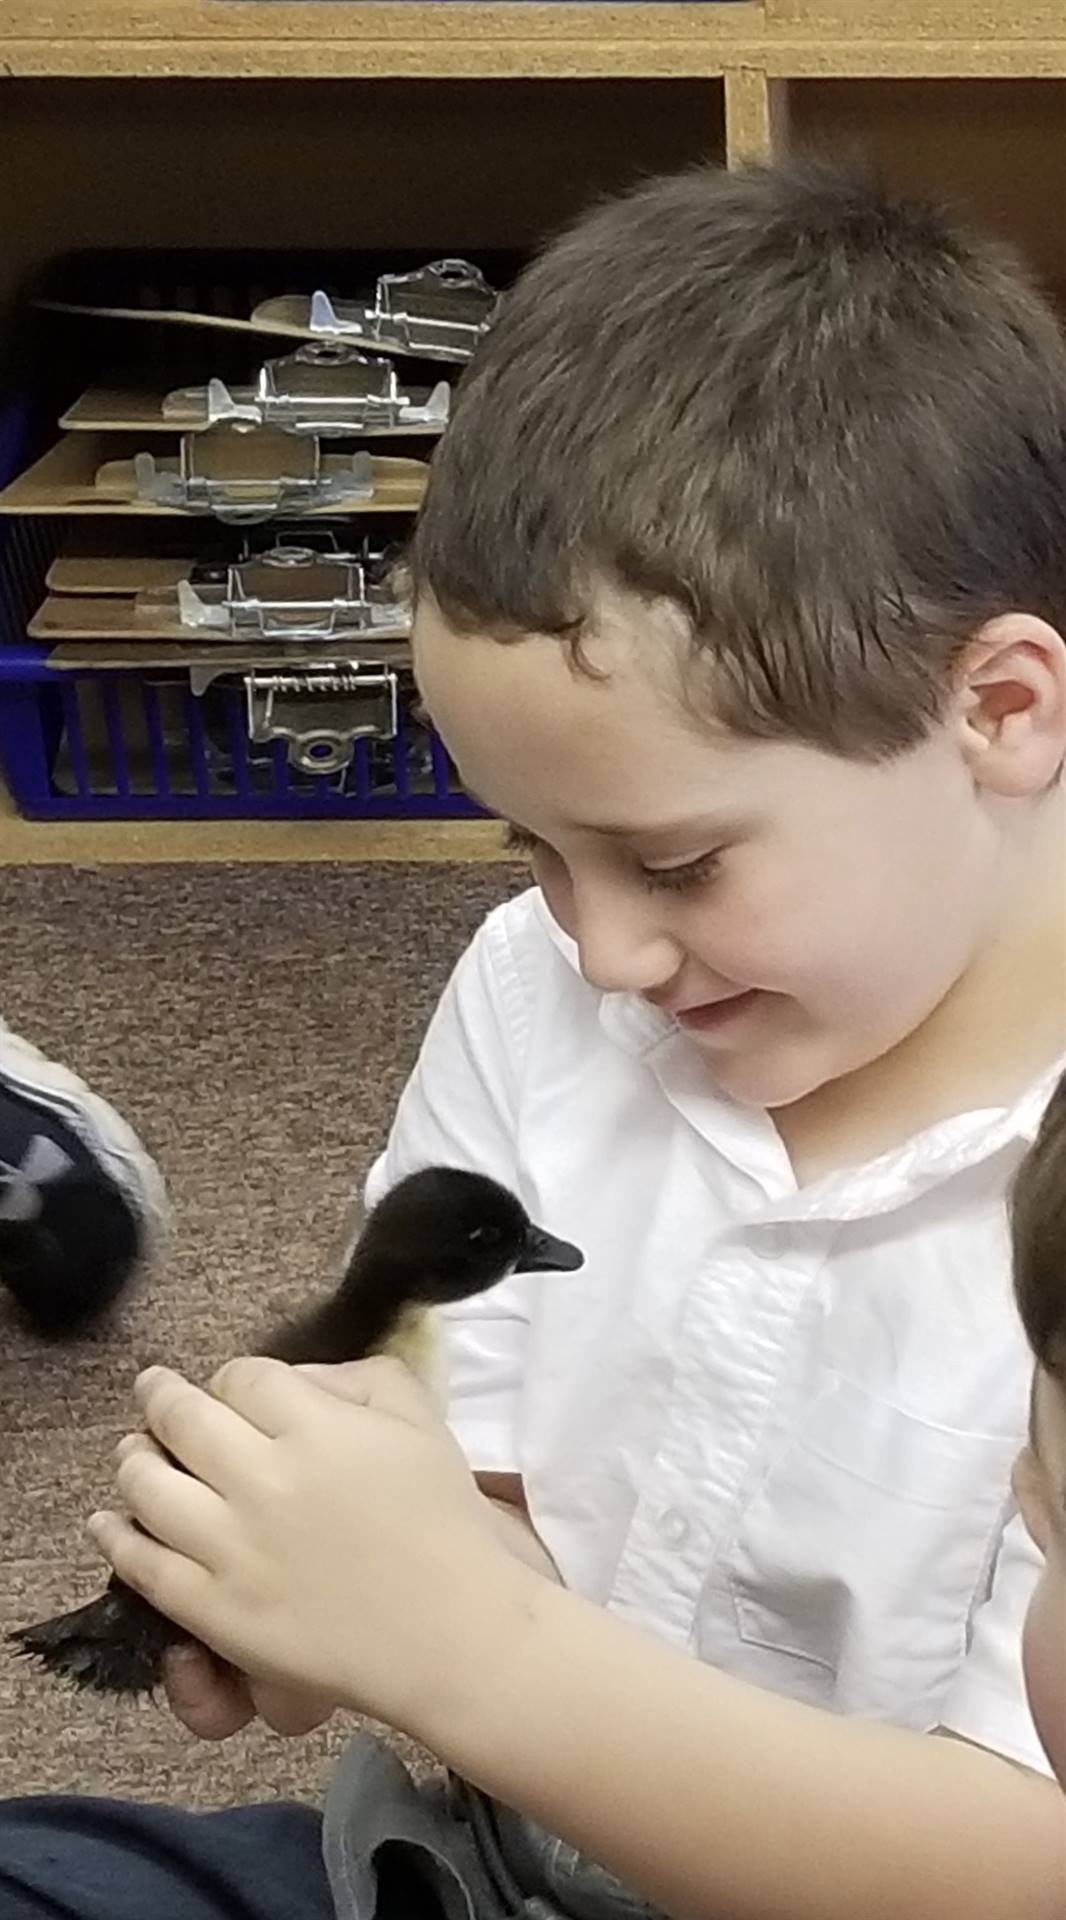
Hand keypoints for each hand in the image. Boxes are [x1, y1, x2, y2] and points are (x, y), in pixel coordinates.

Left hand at [90, 1355, 535, 1741]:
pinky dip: (117, 1537)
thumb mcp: (419, 1418)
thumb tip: (298, 1380)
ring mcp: (233, 1546)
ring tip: (132, 1451)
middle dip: (161, 1396)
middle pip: (183, 1418)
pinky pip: (145, 1566)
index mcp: (314, 1425)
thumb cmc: (444, 1521)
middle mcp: (263, 1477)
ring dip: (133, 1459)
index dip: (234, 1378)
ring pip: (149, 1485)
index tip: (238, 1388)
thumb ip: (358, 1378)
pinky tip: (108, 1521)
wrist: (451, 1632)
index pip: (244, 1377)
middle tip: (153, 1389)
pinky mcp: (216, 1610)